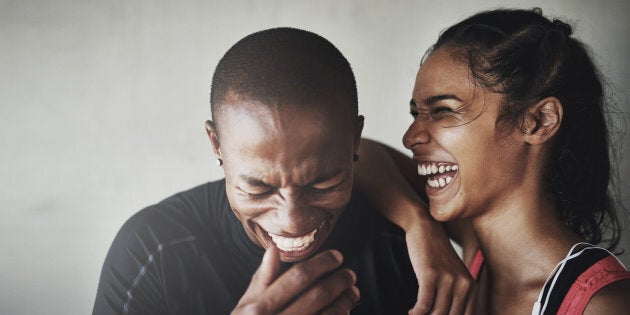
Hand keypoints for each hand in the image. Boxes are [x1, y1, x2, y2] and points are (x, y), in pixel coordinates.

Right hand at [232, 247, 359, 314]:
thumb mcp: (245, 305)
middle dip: (338, 282)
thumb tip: (274, 250)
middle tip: (350, 274)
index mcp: (260, 308)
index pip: (298, 277)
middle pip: (317, 296)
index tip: (337, 257)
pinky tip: (345, 312)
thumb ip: (262, 278)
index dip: (322, 264)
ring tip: (352, 292)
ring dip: (344, 302)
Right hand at [406, 222, 475, 314]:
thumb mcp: (453, 275)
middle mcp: (463, 284)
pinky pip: (424, 305)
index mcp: (471, 286)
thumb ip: (456, 296)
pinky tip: (412, 312)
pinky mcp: (430, 275)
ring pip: (436, 313)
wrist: (425, 229)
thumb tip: (443, 314)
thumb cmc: (436, 255)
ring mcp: (447, 279)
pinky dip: (416, 313)